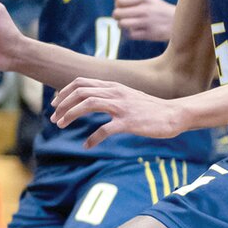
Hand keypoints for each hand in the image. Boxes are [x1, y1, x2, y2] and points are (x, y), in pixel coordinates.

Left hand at [51, 78, 188, 148]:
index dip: (64, 91)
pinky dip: (92, 137)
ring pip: (88, 104)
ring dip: (71, 114)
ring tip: (61, 125)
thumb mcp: (127, 95)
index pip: (81, 82)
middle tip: (54, 118)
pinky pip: (105, 129)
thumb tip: (92, 99)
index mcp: (112, 86)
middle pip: (80, 91)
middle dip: (63, 104)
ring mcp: (121, 106)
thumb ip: (110, 94)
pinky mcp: (129, 122)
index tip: (55, 103)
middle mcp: (114, 92)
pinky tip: (87, 145)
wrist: (173, 114)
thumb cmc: (150, 108)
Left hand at [112, 0, 174, 42]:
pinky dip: (128, 33)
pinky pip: (130, 35)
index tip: (123, 6)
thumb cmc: (157, 8)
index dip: (117, 4)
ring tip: (126, 23)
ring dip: (121, 25)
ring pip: (122, 24)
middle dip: (117, 15)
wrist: (178, 22)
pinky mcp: (149, 35)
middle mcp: (145, 10)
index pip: (119, 1)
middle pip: (117, 13)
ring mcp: (147, 23)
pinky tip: (133, 30)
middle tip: (123, 16)